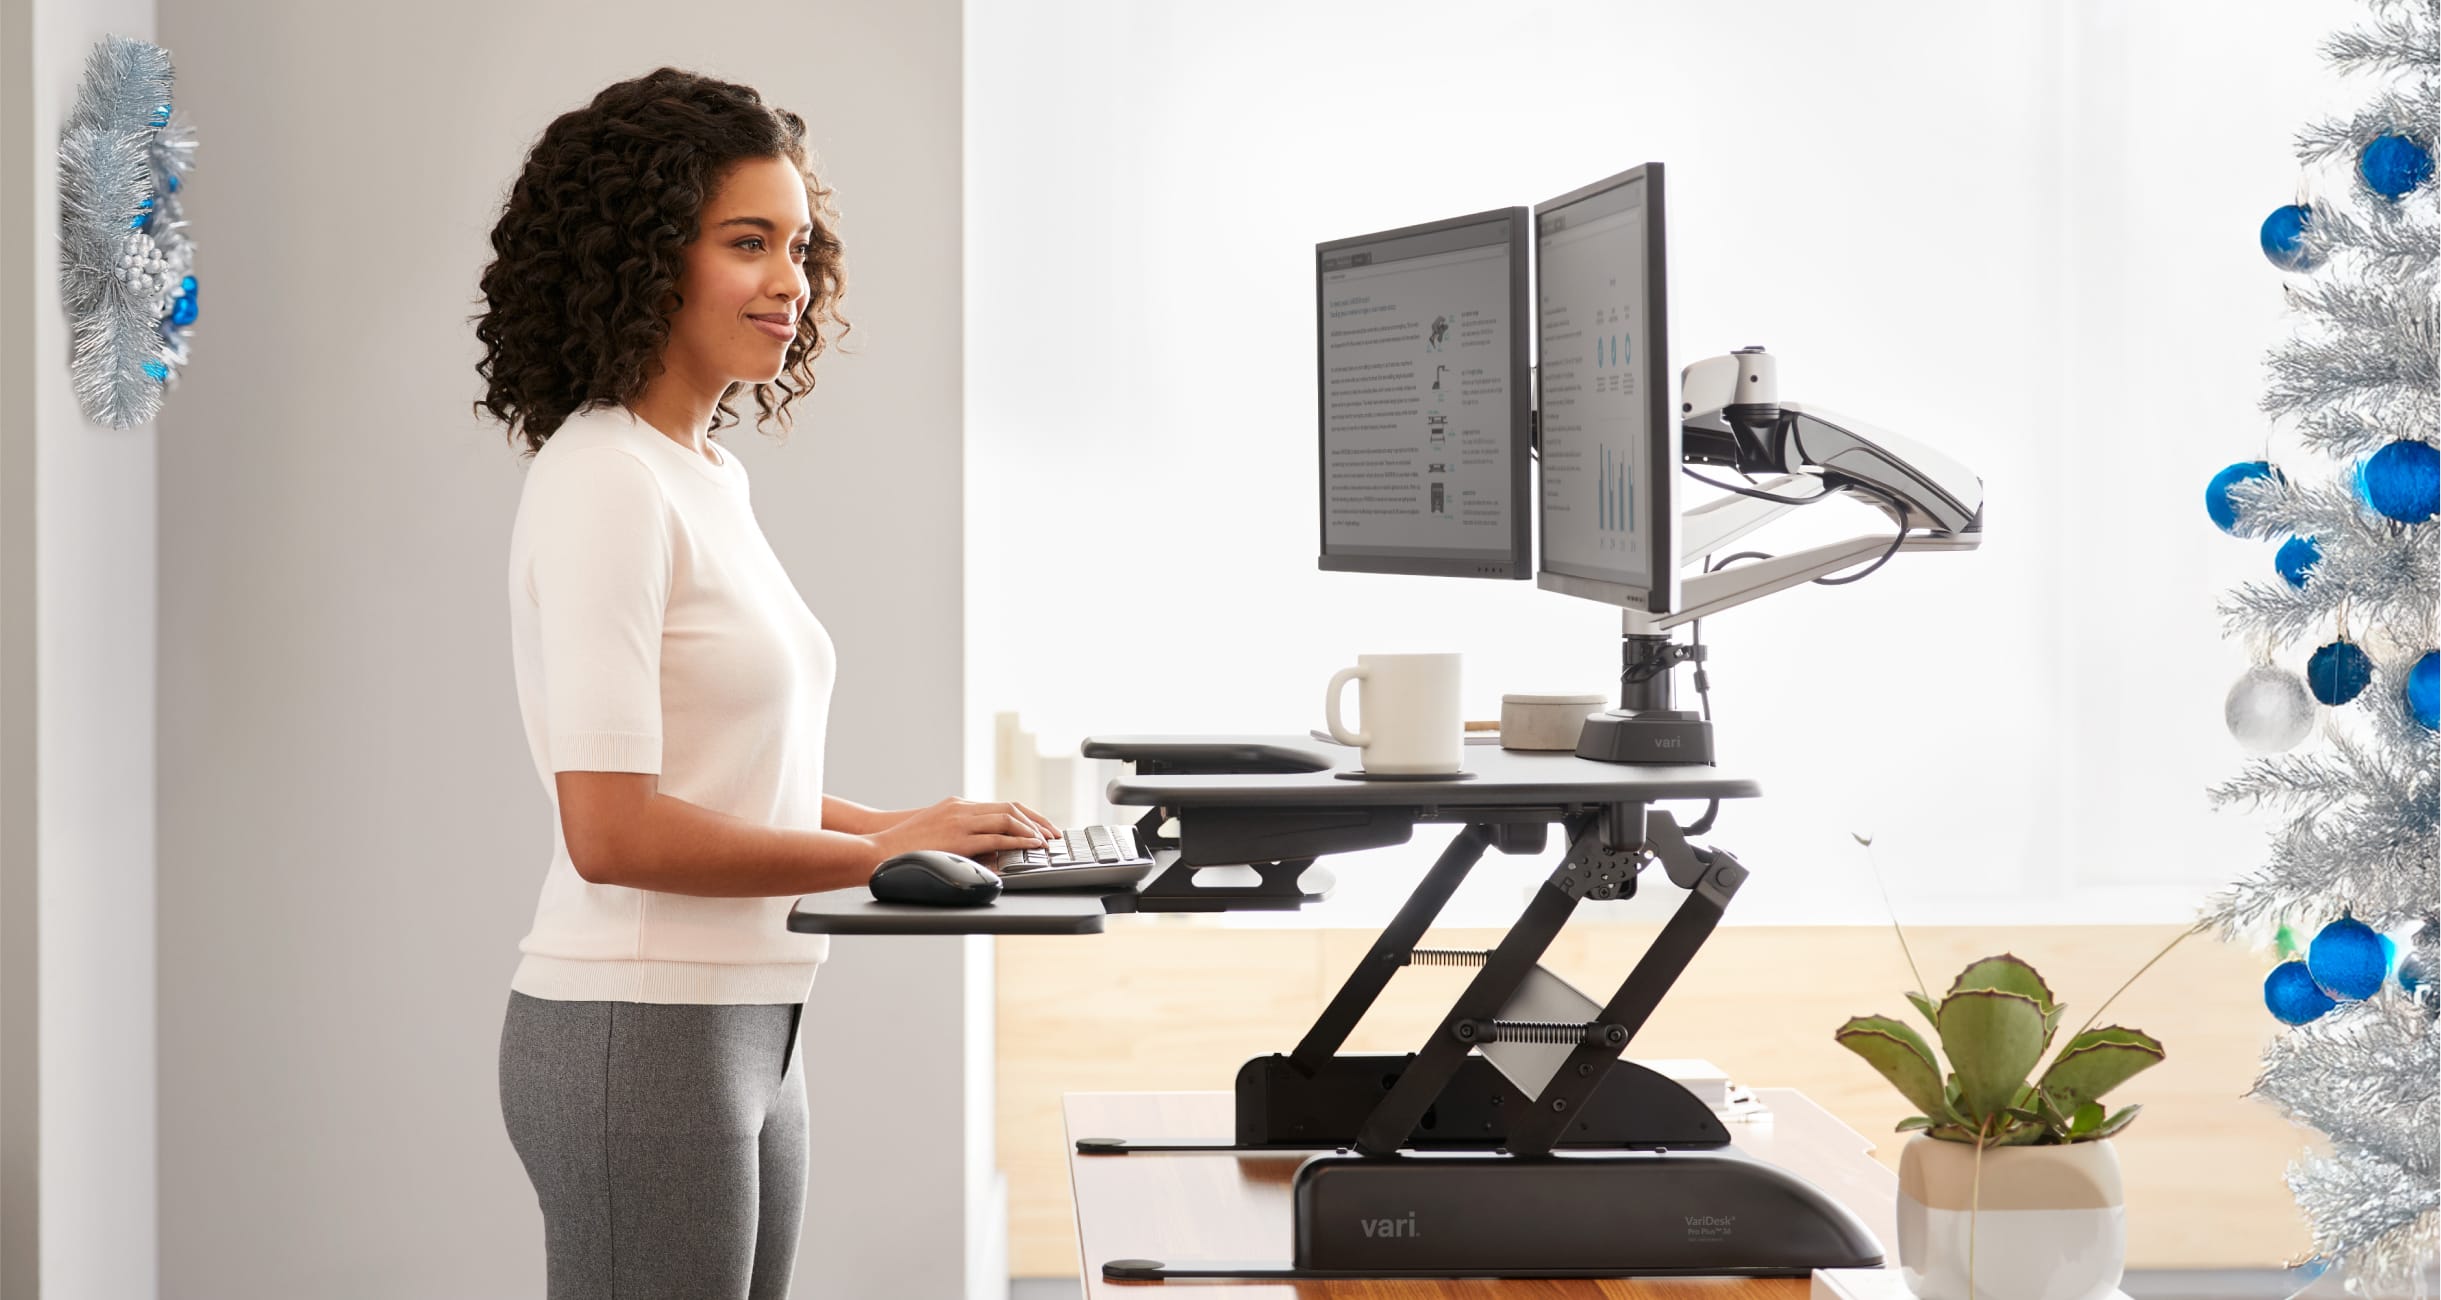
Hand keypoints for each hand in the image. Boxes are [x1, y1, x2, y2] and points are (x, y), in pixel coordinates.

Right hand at [867, 796, 1058, 865]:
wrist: (879, 848)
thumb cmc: (906, 846)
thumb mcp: (937, 832)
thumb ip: (962, 835)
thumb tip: (989, 852)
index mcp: (958, 805)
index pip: (1002, 805)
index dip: (1027, 815)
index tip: (1043, 826)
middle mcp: (962, 808)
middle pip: (1011, 808)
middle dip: (1037, 820)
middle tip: (1054, 833)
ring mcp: (960, 821)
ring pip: (1008, 818)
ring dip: (1032, 830)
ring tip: (1046, 842)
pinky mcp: (958, 838)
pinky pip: (996, 836)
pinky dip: (1019, 840)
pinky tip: (1031, 846)